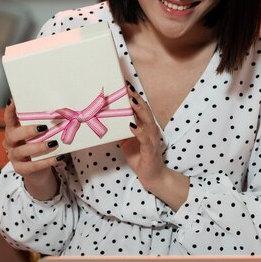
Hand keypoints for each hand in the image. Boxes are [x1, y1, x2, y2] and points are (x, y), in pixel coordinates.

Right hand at [2, 100, 61, 200]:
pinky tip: (58, 157)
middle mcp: (10, 143)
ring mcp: (13, 157)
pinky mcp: (20, 169)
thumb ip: (43, 125)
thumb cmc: (39, 145)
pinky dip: (46, 161)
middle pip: (13, 135)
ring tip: (53, 143)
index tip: (13, 101)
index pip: (8, 119)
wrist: (38, 170)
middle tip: (43, 127)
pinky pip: (32, 165)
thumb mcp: (40, 134)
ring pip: (22, 151)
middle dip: (28, 130)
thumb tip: (62, 112)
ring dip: (38, 146)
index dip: (9, 110)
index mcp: (13, 130)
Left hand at [120, 85, 188, 210]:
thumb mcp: (127, 142)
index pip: (141, 108)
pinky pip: (144, 139)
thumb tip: (108, 122)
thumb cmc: (140, 158)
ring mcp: (152, 139)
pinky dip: (139, 131)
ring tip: (131, 100)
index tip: (126, 85)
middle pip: (145, 110)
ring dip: (139, 110)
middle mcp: (151, 130)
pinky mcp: (150, 150)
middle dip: (136, 98)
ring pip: (147, 121)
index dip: (134, 96)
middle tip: (128, 87)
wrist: (152, 176)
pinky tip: (132, 126)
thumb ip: (121, 131)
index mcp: (146, 127)